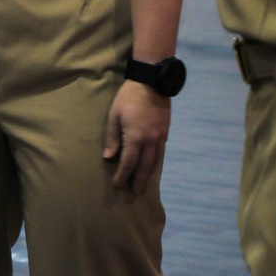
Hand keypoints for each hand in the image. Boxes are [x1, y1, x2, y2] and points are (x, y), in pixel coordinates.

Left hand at [103, 79, 170, 194]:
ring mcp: (160, 137)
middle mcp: (150, 141)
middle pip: (144, 166)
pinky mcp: (165, 132)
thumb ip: (113, 138)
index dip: (123, 175)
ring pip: (155, 161)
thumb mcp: (114, 116)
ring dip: (148, 174)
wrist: (152, 82)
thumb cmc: (128, 98)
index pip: (129, 163)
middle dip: (138, 180)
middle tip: (134, 192)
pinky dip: (156, 162)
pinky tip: (152, 166)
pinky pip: (161, 152)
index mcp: (136, 137)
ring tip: (143, 184)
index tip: (118, 184)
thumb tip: (109, 157)